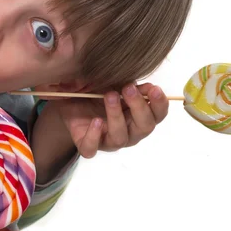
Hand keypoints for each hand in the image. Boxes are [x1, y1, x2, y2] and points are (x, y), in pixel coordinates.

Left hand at [46, 82, 168, 157]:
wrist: (71, 97)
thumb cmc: (99, 90)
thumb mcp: (116, 82)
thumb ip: (132, 85)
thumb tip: (148, 87)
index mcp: (139, 116)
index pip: (157, 115)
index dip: (159, 104)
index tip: (154, 89)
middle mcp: (128, 132)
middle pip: (144, 127)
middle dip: (139, 107)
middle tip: (129, 89)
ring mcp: (108, 141)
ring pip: (120, 137)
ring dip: (116, 115)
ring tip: (110, 95)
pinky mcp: (87, 145)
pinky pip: (91, 148)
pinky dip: (94, 136)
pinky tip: (95, 121)